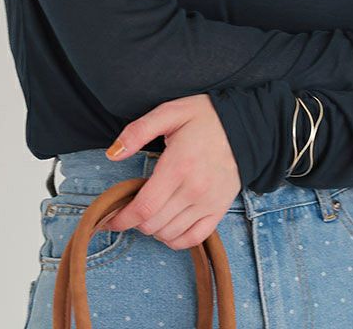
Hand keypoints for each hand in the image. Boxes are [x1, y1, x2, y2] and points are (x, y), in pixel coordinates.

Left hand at [99, 94, 240, 249]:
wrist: (243, 125)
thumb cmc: (204, 117)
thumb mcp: (168, 112)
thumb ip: (138, 131)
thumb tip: (112, 154)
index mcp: (178, 166)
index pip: (143, 208)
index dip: (121, 219)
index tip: (110, 219)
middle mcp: (194, 189)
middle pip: (153, 224)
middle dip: (134, 221)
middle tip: (130, 207)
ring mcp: (208, 202)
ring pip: (169, 234)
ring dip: (152, 228)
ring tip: (149, 211)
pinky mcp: (219, 210)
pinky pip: (193, 239)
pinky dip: (175, 239)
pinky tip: (167, 226)